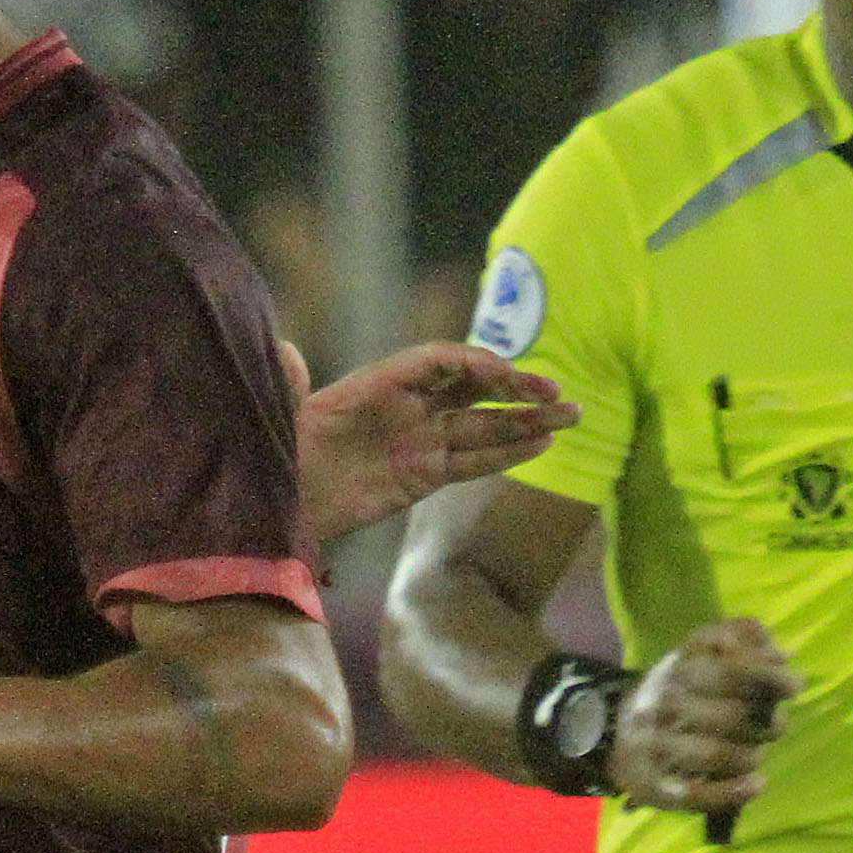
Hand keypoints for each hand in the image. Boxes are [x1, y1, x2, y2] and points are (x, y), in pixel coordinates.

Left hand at [292, 339, 579, 543]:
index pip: (438, 362)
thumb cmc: (280, 451)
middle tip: (556, 391)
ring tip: (572, 415)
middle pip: (472, 388)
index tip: (502, 375)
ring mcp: (419, 441)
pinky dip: (508, 453)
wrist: (280, 501)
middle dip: (516, 387)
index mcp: (378, 383)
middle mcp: (407, 407)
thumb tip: (281, 351)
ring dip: (528, 420)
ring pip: (484, 425)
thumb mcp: (281, 415)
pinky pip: (473, 460)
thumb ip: (289, 384)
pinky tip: (543, 445)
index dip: (473, 364)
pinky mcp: (424, 475)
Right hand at [615, 613, 796, 817]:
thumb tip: (781, 656)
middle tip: (776, 726)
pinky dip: (733, 792)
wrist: (618, 733)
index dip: (768, 678)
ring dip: (752, 756)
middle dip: (767, 723)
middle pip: (731, 716)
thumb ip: (740, 637)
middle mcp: (661, 707)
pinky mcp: (655, 786)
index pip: (730, 671)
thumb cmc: (679, 689)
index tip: (795, 687)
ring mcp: (655, 748)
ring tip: (758, 753)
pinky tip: (758, 785)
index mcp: (676, 671)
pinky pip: (697, 794)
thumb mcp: (700, 650)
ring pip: (715, 754)